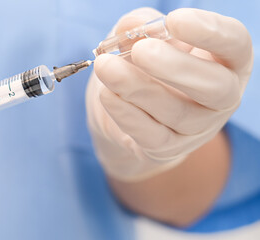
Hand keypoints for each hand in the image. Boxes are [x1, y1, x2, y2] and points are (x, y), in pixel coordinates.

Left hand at [86, 8, 252, 180]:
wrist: (123, 111)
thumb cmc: (142, 64)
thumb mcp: (139, 37)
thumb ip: (138, 26)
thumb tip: (133, 26)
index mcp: (226, 59)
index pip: (235, 43)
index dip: (209, 31)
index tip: (175, 20)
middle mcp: (222, 96)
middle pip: (214, 86)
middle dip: (175, 67)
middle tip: (140, 50)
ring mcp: (198, 127)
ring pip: (177, 112)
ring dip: (138, 88)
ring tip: (106, 66)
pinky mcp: (169, 148)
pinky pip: (150, 135)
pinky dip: (125, 113)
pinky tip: (106, 94)